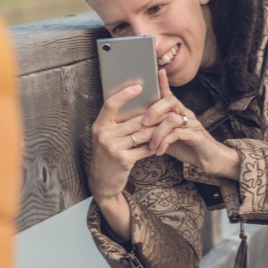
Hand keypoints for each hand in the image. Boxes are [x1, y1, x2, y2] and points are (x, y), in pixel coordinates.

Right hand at [88, 82, 157, 201]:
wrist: (102, 181)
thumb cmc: (106, 154)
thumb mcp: (105, 136)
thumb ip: (116, 123)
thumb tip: (138, 105)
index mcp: (99, 126)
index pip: (110, 104)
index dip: (124, 94)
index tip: (138, 86)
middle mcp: (104, 135)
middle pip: (134, 120)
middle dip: (153, 116)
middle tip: (167, 109)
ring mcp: (114, 148)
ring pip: (143, 134)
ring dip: (157, 130)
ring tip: (168, 124)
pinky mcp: (124, 160)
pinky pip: (145, 149)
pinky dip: (155, 146)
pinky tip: (161, 143)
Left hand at [143, 69, 240, 179]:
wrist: (209, 160)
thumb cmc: (186, 146)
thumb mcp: (168, 136)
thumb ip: (155, 129)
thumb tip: (136, 126)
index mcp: (179, 111)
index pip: (169, 94)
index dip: (164, 82)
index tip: (158, 71)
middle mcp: (186, 114)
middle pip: (170, 102)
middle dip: (154, 110)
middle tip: (144, 122)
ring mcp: (192, 124)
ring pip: (172, 118)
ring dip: (158, 132)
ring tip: (151, 144)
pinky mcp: (196, 136)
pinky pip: (177, 134)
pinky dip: (165, 142)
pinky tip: (159, 151)